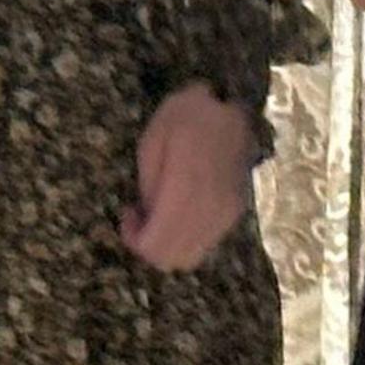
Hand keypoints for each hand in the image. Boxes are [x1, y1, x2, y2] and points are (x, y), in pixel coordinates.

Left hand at [119, 81, 257, 271]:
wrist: (235, 105)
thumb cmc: (187, 114)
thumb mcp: (153, 138)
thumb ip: (148, 183)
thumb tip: (148, 213)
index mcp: (185, 191)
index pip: (157, 244)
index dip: (134, 239)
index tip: (128, 213)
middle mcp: (209, 211)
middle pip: (174, 259)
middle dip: (150, 247)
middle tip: (139, 217)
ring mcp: (227, 214)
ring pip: (193, 256)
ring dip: (170, 245)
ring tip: (159, 214)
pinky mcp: (236, 210)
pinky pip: (207, 242)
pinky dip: (188, 237)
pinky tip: (181, 209)